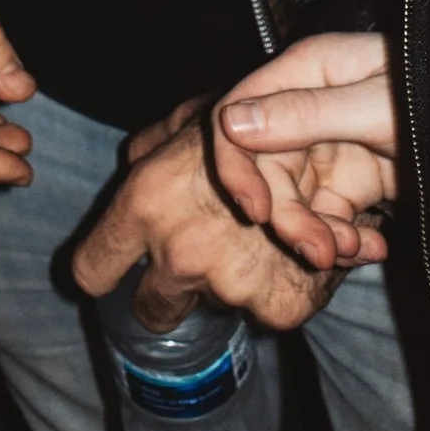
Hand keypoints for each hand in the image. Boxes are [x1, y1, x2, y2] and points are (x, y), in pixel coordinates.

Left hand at [69, 31, 399, 330]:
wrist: (338, 131)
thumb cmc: (254, 117)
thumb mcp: (193, 116)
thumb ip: (152, 145)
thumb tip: (128, 165)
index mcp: (144, 203)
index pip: (91, 269)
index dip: (101, 272)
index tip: (114, 273)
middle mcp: (180, 251)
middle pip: (150, 311)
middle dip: (166, 296)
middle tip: (192, 265)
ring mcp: (230, 284)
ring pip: (213, 307)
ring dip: (230, 283)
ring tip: (254, 240)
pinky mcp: (278, 304)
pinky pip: (264, 313)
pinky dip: (280, 288)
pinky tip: (290, 251)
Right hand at [214, 29, 400, 267]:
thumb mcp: (376, 106)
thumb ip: (306, 114)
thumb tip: (233, 122)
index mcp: (308, 72)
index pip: (241, 113)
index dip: (237, 164)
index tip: (254, 210)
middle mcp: (310, 108)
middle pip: (266, 167)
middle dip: (287, 215)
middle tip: (319, 251)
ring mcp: (331, 146)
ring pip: (294, 199)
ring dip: (316, 233)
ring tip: (352, 252)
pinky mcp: (355, 180)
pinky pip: (327, 217)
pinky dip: (342, 240)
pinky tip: (371, 250)